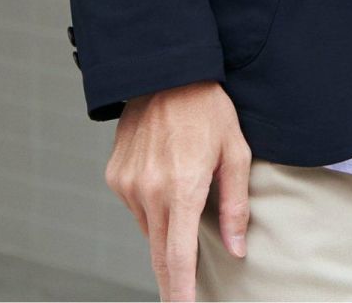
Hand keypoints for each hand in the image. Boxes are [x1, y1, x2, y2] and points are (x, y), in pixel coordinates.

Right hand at [104, 80, 251, 302]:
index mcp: (182, 188)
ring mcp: (127, 183)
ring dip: (164, 231)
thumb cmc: (209, 109)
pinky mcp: (115, 174)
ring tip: (183, 198)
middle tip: (181, 298)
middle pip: (158, 253)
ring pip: (147, 228)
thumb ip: (234, 206)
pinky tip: (165, 179)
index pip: (178, 256)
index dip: (182, 291)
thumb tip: (236, 250)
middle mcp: (149, 191)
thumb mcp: (235, 152)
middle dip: (171, 280)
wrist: (167, 71)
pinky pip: (135, 205)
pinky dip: (151, 205)